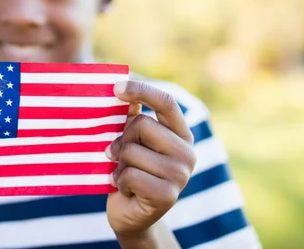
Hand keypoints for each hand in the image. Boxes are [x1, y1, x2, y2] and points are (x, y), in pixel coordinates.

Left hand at [105, 80, 196, 244]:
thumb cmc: (129, 171)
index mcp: (181, 134)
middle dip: (122, 139)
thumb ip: (130, 117)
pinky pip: (129, 174)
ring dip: (119, 164)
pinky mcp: (167, 195)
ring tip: (124, 175)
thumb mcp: (130, 141)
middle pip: (142, 124)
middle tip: (119, 155)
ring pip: (132, 151)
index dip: (141, 90)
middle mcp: (187, 152)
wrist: (130, 215)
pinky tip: (127, 190)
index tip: (116, 87)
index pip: (166, 102)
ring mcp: (180, 175)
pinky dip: (120, 182)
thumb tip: (121, 87)